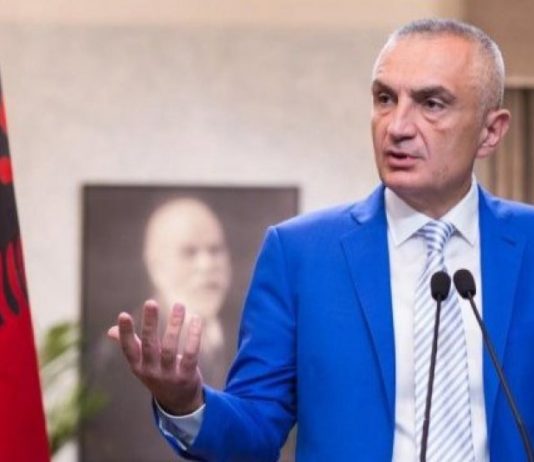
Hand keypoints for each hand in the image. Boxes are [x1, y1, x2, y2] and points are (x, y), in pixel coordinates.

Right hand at [107, 300, 204, 414]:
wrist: (178, 403)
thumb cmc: (159, 375)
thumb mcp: (142, 364)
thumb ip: (131, 345)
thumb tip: (110, 330)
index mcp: (138, 366)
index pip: (128, 349)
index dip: (125, 333)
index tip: (123, 315)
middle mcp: (151, 371)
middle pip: (149, 345)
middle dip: (150, 323)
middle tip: (151, 302)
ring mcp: (169, 375)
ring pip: (170, 347)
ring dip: (174, 325)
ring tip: (179, 306)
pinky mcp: (187, 376)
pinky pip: (190, 354)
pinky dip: (193, 336)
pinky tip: (196, 320)